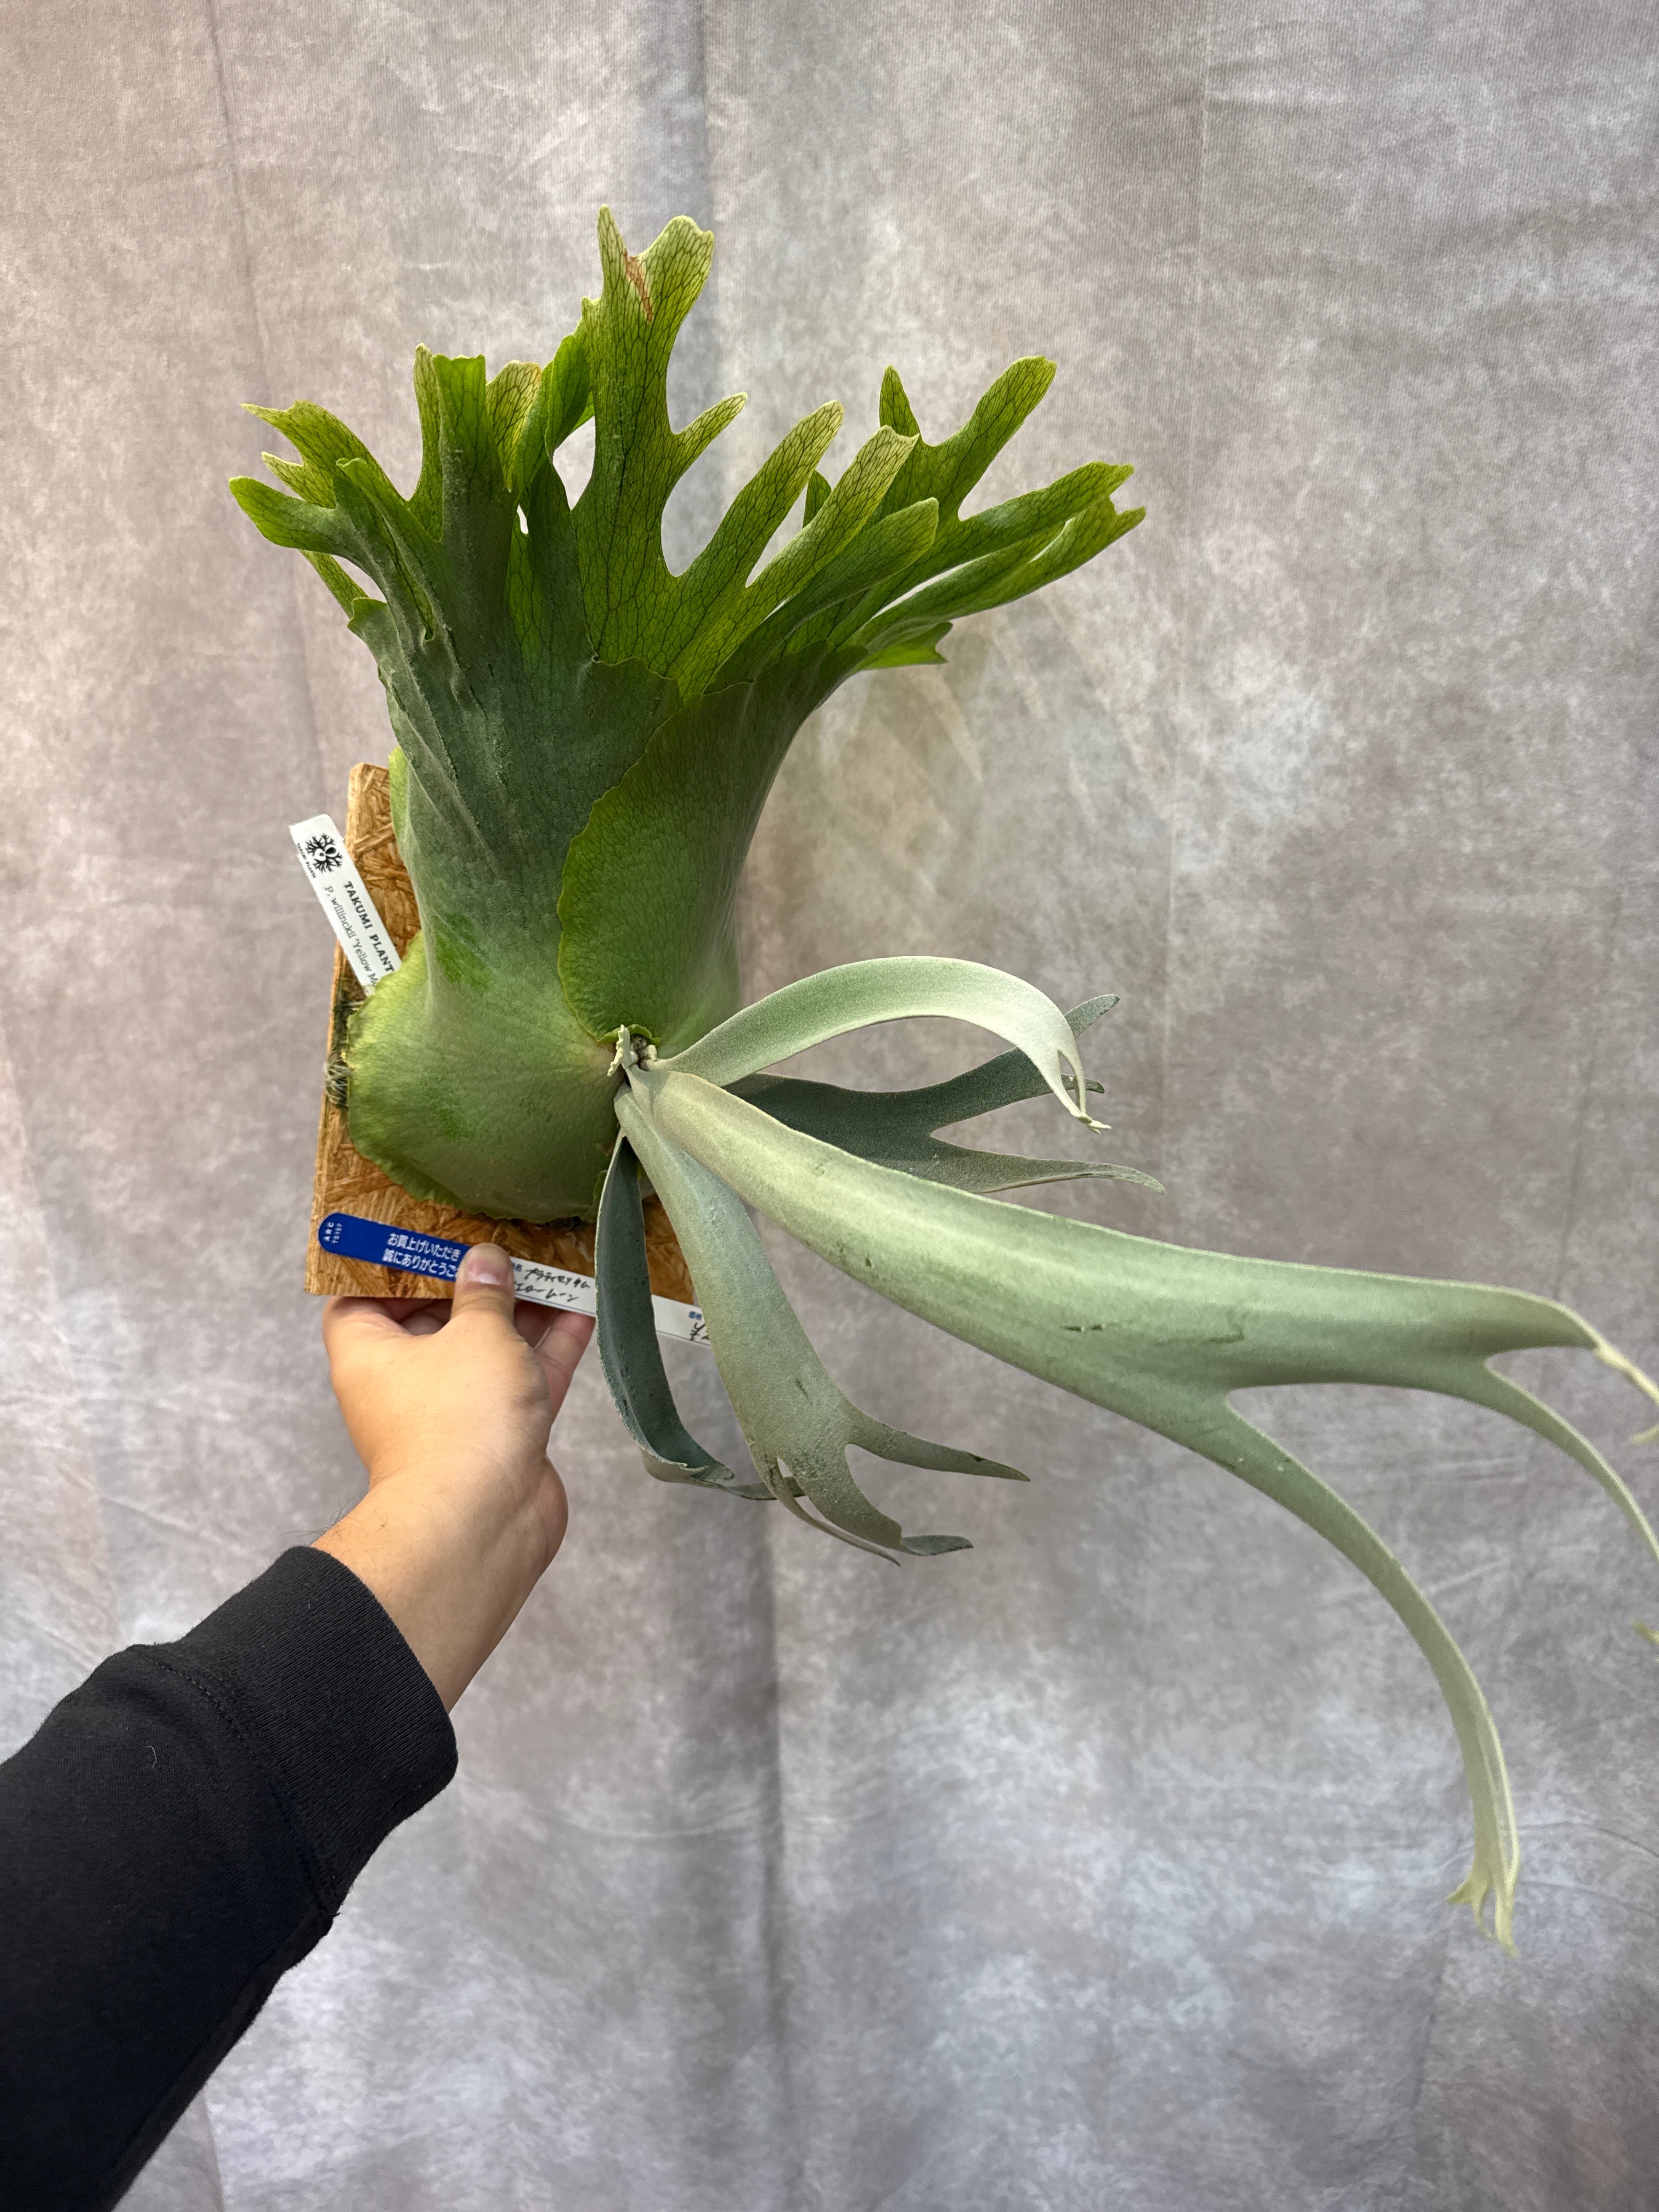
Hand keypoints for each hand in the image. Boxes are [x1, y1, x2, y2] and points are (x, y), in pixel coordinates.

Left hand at [315, 1245, 594, 1710]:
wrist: (483, 1524)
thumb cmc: (457, 1420)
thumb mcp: (476, 1333)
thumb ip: (486, 1292)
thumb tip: (485, 1261)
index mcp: (369, 1351)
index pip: (364, 1294)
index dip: (393, 1261)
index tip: (432, 1230)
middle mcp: (406, 1380)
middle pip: (437, 1316)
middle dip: (476, 1280)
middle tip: (509, 1236)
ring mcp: (456, 1409)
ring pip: (489, 1346)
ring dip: (523, 1309)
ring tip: (557, 1261)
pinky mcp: (502, 1433)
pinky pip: (525, 1377)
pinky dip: (551, 1346)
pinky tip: (584, 1306)